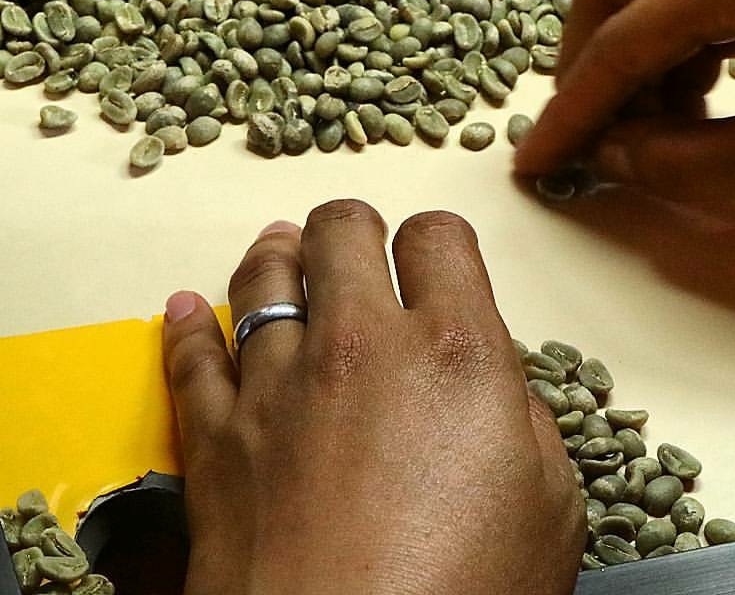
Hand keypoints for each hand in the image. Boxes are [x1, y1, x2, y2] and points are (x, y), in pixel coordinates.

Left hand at [162, 201, 583, 594]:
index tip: (437, 257)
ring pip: (263, 275)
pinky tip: (184, 309)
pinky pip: (190, 356)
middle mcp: (361, 346)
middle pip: (342, 230)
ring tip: (281, 248)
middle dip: (355, 228)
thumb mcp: (550, 506)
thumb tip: (495, 391)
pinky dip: (185, 326)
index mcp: (455, 352)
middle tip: (360, 243)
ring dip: (276, 253)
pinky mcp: (217, 437)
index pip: (438, 238)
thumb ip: (526, 422)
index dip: (439, 239)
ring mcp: (279, 385)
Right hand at [515, 0, 734, 205]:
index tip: (538, 158)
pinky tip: (704, 83)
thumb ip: (678, 162)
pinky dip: (684, 25)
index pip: (621, 41)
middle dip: (586, 60)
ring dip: (637, 43)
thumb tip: (609, 155)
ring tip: (656, 122)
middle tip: (585, 130)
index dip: (571, 110)